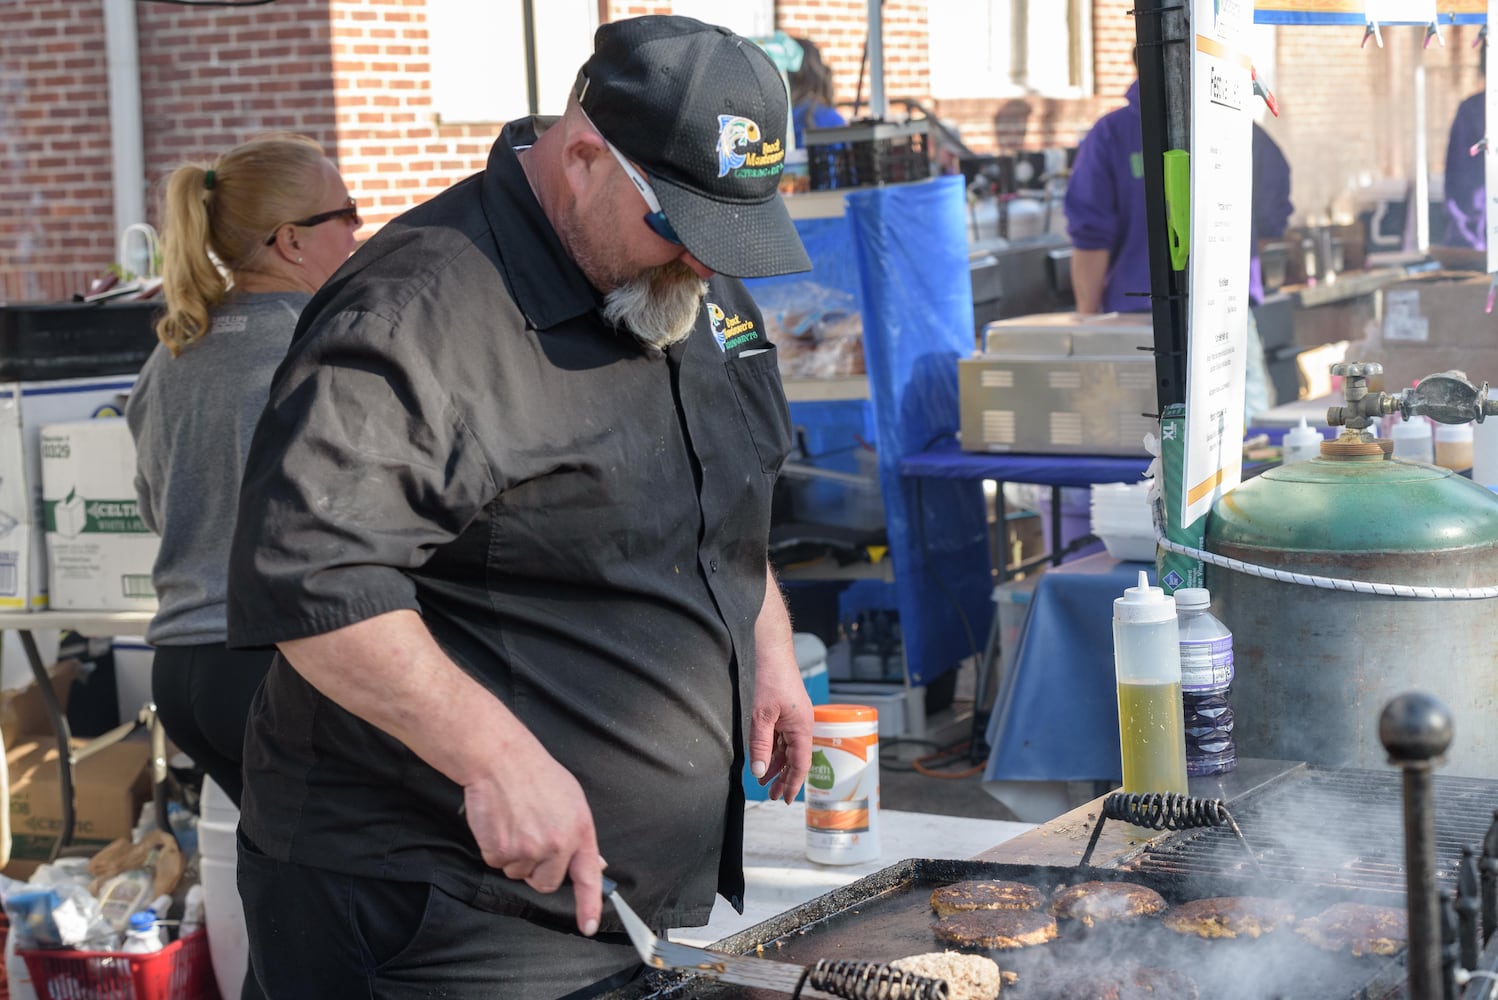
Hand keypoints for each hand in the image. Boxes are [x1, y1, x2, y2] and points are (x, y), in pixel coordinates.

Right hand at [461, 738, 604, 936]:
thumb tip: (594, 863)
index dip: (588, 906)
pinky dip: (495, 848)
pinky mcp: (501, 850)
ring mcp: (528, 849)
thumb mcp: (572, 798)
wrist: (500, 759)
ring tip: (515, 821)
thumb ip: (580, 834)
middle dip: (537, 869)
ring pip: (519, 873)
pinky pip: (497, 863)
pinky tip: (500, 823)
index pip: (588, 876)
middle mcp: (557, 844)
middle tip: (530, 837)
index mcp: (579, 830)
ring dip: (514, 855)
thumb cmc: (535, 773)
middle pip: (546, 882)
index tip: (587, 925)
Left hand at [747, 649, 814, 803]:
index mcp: (802, 728)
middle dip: (783, 779)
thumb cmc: (770, 679)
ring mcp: (794, 719)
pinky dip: (773, 750)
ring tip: (763, 782)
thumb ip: (761, 745)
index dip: (793, 784)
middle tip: (771, 796)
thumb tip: (759, 772)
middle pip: (794, 759)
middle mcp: (801, 726)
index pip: (800, 764)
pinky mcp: (786, 713)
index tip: (784, 800)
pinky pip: (781, 737)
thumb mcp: (761, 716)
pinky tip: (764, 759)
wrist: (772, 652)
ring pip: (786, 749)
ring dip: (776, 765)